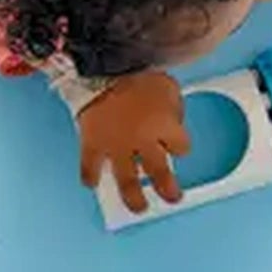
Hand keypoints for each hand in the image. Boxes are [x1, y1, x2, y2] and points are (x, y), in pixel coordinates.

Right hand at [78, 72, 189, 214]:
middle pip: (160, 173)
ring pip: (127, 181)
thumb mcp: (168, 85)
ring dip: (134, 197)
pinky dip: (90, 177)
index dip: (179, 146)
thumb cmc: (136, 71)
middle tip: (172, 198)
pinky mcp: (92, 143)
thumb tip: (173, 118)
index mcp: (165, 127)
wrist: (102, 64)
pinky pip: (90, 167)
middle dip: (168, 190)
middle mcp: (142, 142)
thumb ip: (174, 107)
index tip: (176, 148)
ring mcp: (116, 146)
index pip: (181, 147)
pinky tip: (93, 183)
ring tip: (138, 208)